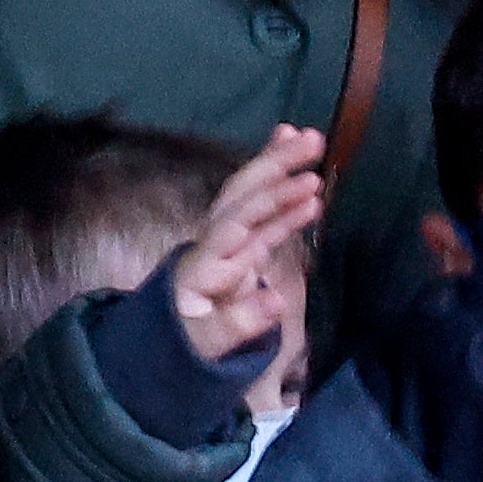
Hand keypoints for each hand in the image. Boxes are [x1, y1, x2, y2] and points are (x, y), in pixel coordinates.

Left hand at [172, 126, 332, 378]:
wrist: (169, 341)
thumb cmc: (187, 342)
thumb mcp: (206, 343)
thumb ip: (238, 324)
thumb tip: (277, 300)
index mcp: (202, 264)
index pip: (233, 227)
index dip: (267, 205)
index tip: (308, 186)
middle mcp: (213, 244)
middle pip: (242, 197)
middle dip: (274, 166)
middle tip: (311, 138)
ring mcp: (228, 244)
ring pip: (252, 198)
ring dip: (279, 169)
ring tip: (310, 140)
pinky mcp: (242, 251)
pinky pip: (265, 220)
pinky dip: (286, 202)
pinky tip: (313, 188)